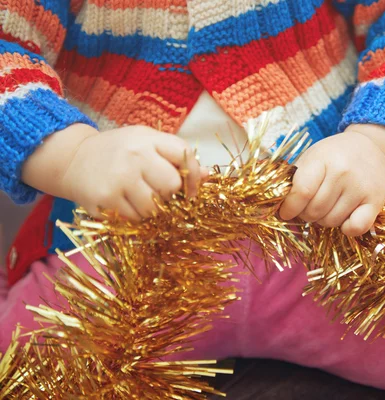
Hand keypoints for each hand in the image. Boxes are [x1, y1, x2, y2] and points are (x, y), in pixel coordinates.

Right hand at [22, 124, 208, 220]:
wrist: (72, 159)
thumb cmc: (119, 152)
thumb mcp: (147, 144)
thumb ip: (176, 157)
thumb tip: (208, 175)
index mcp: (148, 139)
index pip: (184, 155)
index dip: (193, 176)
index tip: (190, 190)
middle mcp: (134, 155)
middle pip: (172, 186)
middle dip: (169, 195)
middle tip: (157, 192)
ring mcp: (119, 178)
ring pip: (154, 208)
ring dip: (151, 209)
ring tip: (138, 197)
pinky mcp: (105, 199)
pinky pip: (135, 219)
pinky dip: (134, 216)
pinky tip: (124, 204)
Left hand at [279, 124, 384, 235]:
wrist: (374, 147)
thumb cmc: (335, 155)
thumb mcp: (313, 157)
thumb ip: (296, 179)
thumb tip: (278, 205)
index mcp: (323, 160)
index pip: (301, 192)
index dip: (290, 207)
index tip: (286, 212)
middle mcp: (343, 174)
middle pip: (314, 211)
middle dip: (306, 214)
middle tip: (309, 207)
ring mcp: (361, 188)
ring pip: (331, 222)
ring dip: (324, 220)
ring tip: (328, 207)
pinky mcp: (375, 202)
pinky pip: (356, 228)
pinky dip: (347, 229)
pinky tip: (344, 219)